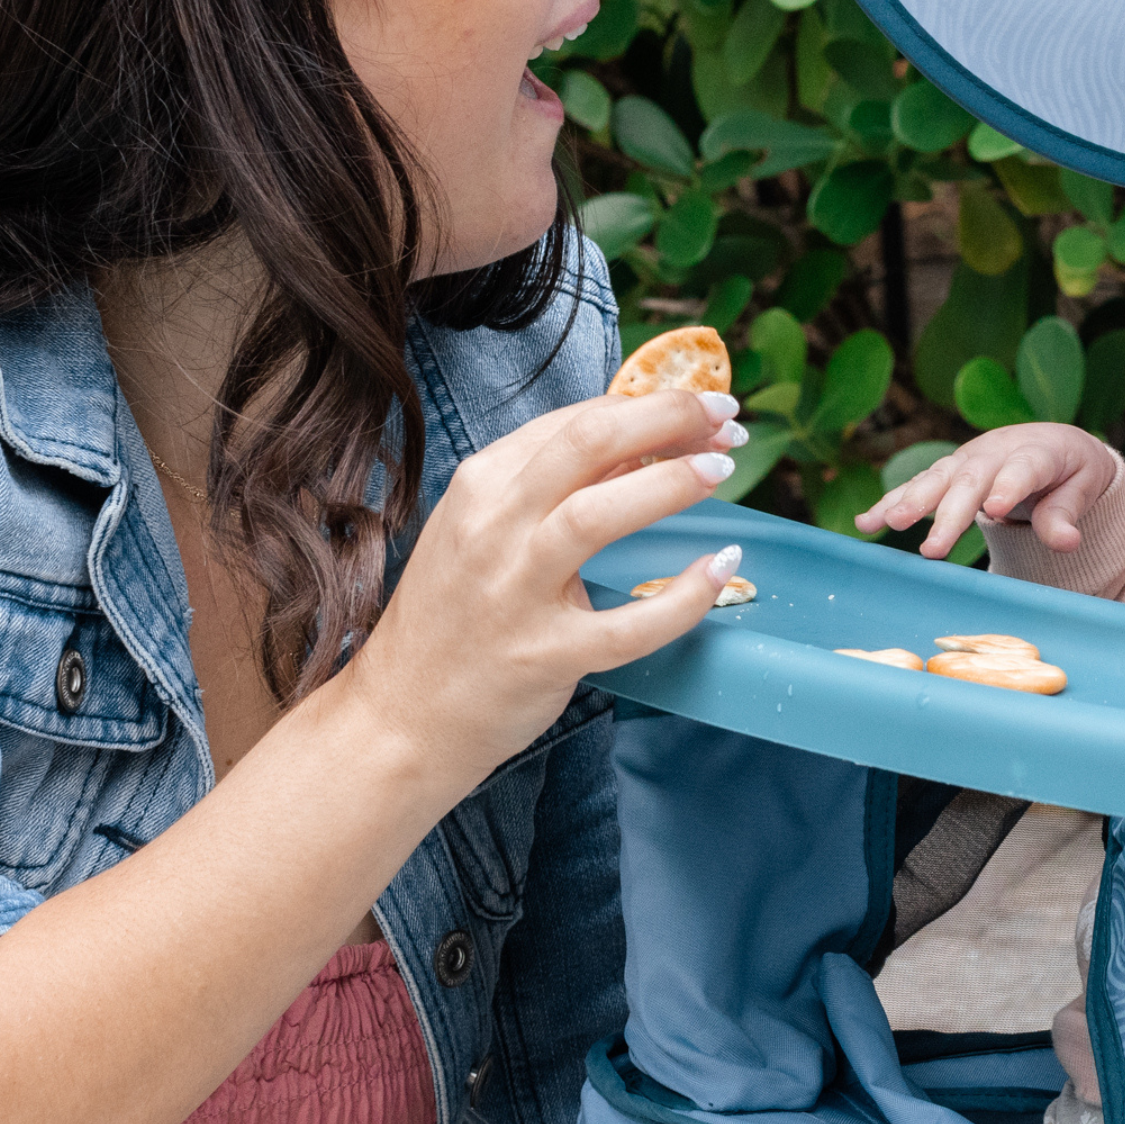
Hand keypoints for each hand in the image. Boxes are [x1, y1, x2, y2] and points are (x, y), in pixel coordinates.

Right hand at [348, 385, 748, 783]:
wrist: (401, 717)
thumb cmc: (455, 617)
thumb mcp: (486, 531)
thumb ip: (554, 488)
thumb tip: (647, 446)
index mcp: (482, 485)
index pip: (577, 421)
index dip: (650, 406)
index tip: (701, 410)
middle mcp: (493, 528)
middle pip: (587, 443)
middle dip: (666, 417)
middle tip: (723, 418)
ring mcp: (513, 593)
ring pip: (596, 516)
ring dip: (668, 485)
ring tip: (722, 470)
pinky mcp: (542, 656)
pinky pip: (626, 624)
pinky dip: (683, 596)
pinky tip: (721, 570)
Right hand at [859, 423, 1119, 559]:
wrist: (1051, 442)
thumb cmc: (1070, 471)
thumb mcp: (1083, 486)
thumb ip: (1066, 513)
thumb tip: (1067, 543)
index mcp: (1037, 451)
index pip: (1022, 468)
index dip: (1008, 487)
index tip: (994, 510)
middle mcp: (995, 452)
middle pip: (971, 480)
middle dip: (949, 513)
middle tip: (933, 549)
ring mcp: (966, 461)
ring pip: (936, 479)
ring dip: (911, 502)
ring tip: (891, 524)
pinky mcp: (947, 473)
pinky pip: (915, 487)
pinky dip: (890, 503)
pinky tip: (865, 524)